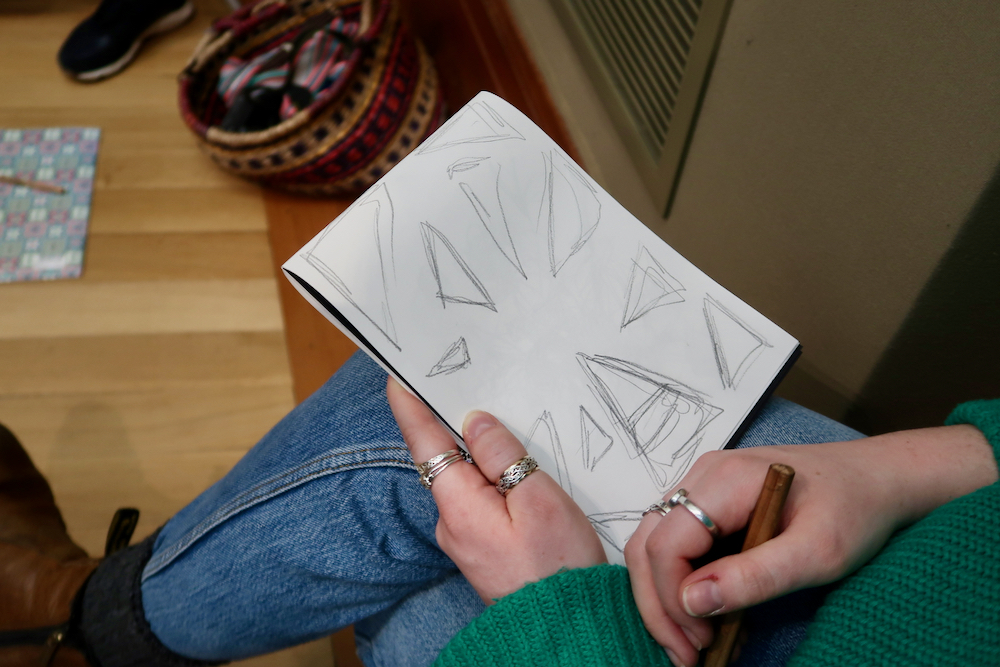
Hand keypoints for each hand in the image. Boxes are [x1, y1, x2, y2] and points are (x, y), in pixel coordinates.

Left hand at [387, 377, 605, 602]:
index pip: (426, 443)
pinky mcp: (480, 546)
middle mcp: (451, 521)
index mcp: (460, 505)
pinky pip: (478, 498)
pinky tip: (514, 469)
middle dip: (453, 423)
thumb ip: (504, 456)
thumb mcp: (539, 500)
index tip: (397, 377)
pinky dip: (490, 477)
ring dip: (478, 452)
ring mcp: (464, 536)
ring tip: (502, 420)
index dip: (411, 407)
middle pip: (445, 458)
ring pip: (465, 479)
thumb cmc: (559, 567)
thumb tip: (476, 421)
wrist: (566, 628)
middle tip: (464, 382)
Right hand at [624, 425, 995, 666]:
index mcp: (726, 479)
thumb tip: (692, 601)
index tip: (702, 641)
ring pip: (654, 544)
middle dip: (658, 605)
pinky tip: (709, 613)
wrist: (878, 479)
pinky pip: (676, 542)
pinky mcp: (710, 500)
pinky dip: (682, 583)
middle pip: (648, 543)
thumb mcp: (819, 553)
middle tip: (687, 655)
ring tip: (696, 641)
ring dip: (665, 597)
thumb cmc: (857, 508)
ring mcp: (703, 485)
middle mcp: (704, 475)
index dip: (671, 598)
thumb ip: (755, 576)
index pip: (665, 543)